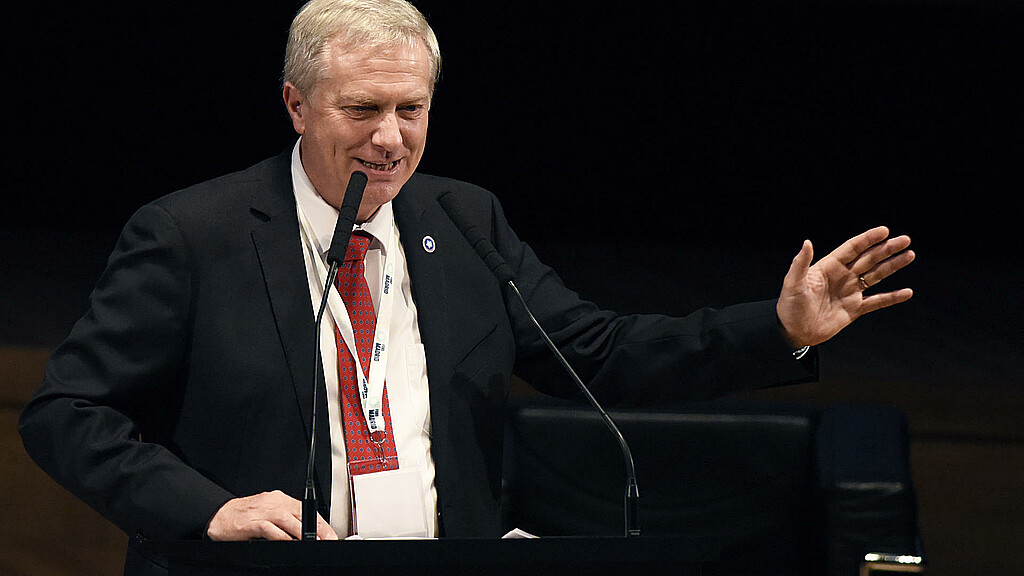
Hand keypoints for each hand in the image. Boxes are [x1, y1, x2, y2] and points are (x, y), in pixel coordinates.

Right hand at [205, 490, 338, 540]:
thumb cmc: (243, 516)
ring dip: (303, 532)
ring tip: (314, 542)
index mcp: (278, 499)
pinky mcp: (251, 522)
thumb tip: (304, 535)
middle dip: (317, 527)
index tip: (330, 533)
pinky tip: (289, 543)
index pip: (305, 509)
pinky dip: (281, 536)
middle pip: (300, 513)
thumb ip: (284, 522)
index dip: (320, 521)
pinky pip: (269, 529)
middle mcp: (272, 502)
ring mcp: (262, 511)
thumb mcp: (267, 514)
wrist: (217, 514)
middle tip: (328, 539)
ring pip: (288, 519)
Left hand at [777, 226, 914, 347]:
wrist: (792, 332)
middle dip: (887, 249)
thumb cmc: (789, 306)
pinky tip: (907, 292)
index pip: (852, 248)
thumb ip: (801, 263)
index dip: (868, 239)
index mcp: (829, 266)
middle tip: (905, 240)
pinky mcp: (854, 309)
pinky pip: (877, 301)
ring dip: (892, 266)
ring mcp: (850, 292)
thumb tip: (807, 242)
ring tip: (909, 255)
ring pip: (876, 275)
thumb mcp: (793, 283)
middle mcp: (842, 276)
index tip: (885, 231)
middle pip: (869, 259)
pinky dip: (892, 297)